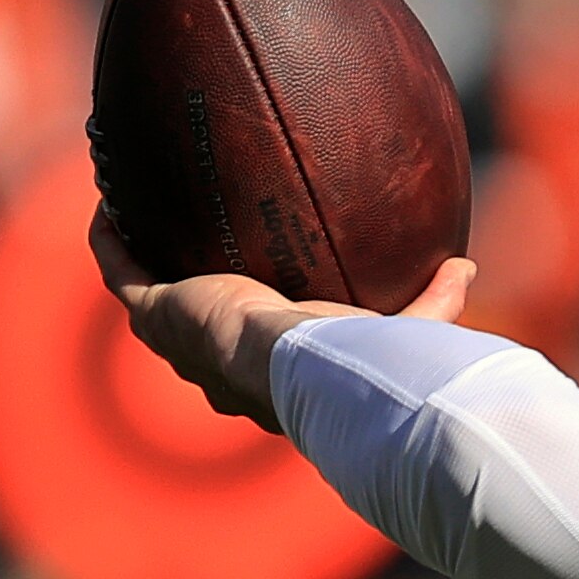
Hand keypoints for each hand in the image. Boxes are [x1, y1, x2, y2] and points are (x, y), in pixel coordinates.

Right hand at [89, 210, 473, 432]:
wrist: (303, 366)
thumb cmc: (355, 363)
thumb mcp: (401, 329)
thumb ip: (433, 303)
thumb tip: (466, 268)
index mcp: (271, 380)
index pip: (254, 360)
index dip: (250, 330)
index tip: (258, 299)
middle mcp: (218, 368)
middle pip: (194, 334)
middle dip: (189, 295)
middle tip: (191, 252)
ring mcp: (180, 342)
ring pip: (147, 296)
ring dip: (139, 257)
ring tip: (136, 214)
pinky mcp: (155, 314)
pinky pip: (118, 269)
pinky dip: (112, 235)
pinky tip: (113, 198)